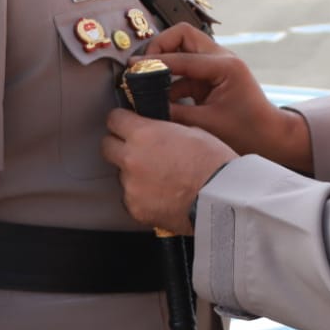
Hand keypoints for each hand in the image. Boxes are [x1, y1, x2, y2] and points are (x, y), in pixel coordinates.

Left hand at [102, 111, 235, 233]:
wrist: (222, 199)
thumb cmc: (214, 163)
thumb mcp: (192, 131)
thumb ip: (164, 130)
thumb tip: (156, 131)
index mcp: (144, 134)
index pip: (114, 119)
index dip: (121, 120)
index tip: (126, 123)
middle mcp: (131, 159)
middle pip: (107, 146)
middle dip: (119, 145)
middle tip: (137, 150)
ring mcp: (131, 186)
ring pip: (121, 175)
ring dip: (134, 174)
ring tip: (160, 178)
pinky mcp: (136, 209)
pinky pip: (131, 199)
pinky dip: (142, 197)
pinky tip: (162, 196)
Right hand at [144, 24, 312, 171]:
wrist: (271, 138)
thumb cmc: (248, 132)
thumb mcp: (207, 124)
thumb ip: (174, 113)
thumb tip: (144, 107)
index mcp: (224, 65)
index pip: (182, 55)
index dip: (156, 61)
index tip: (134, 68)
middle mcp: (221, 59)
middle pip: (182, 36)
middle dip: (159, 48)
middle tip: (142, 66)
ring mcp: (217, 66)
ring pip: (183, 51)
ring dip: (164, 64)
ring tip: (146, 83)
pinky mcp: (211, 78)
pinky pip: (185, 71)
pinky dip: (171, 81)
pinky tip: (159, 98)